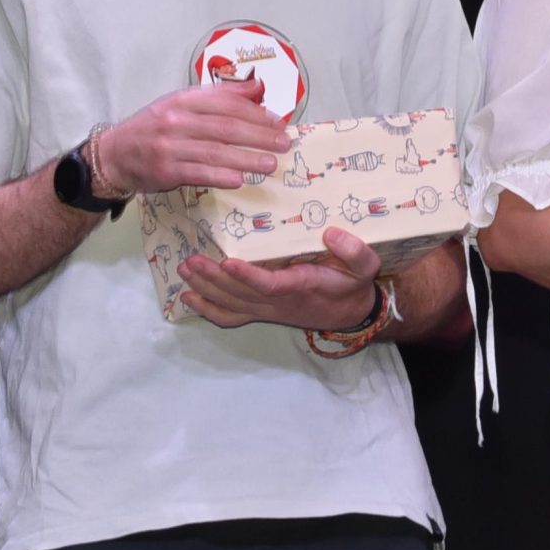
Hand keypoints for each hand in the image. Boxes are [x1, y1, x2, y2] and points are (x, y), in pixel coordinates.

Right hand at [95, 79, 291, 195]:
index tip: (278, 122)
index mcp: (183, 100)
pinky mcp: (165, 171)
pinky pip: (198, 173)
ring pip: (215, 152)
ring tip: (270, 164)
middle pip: (225, 127)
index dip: (255, 113)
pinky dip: (220, 177)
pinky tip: (240, 179)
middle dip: (259, 136)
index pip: (226, 103)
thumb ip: (220, 96)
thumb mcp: (182, 103)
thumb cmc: (155, 127)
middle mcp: (176, 120)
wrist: (115, 154)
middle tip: (283, 143)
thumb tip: (258, 87)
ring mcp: (169, 146)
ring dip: (247, 159)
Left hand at [178, 225, 382, 331]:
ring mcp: (266, 310)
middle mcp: (278, 302)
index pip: (269, 284)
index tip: (227, 261)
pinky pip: (231, 316)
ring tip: (184, 270)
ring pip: (230, 304)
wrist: (351, 314)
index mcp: (301, 286)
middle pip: (239, 294)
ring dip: (205, 289)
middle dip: (212, 279)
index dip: (246, 276)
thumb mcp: (366, 266)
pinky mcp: (261, 312)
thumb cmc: (354, 284)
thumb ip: (354, 251)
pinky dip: (208, 309)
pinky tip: (188, 297)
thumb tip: (331, 232)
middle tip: (190, 261)